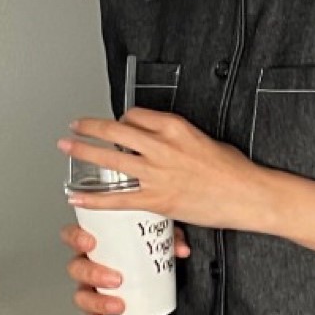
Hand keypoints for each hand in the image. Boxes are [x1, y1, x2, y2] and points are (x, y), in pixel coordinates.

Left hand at [60, 108, 269, 233]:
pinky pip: (117, 198)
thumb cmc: (233, 170)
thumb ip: (178, 140)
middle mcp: (161, 146)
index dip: (121, 120)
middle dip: (89, 127)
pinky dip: (93, 198)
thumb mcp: (204, 140)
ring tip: (67, 147)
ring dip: (83, 151)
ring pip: (110, 158)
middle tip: (75, 126)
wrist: (247, 194)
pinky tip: (78, 196)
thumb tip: (162, 146)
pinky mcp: (156, 199)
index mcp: (174, 126)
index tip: (117, 126)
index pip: (134, 115)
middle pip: (114, 130)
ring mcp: (156, 173)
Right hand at [62, 219, 191, 314]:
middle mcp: (90, 264)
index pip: (73, 235)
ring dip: (98, 302)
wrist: (159, 275)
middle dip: (93, 274)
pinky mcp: (102, 308)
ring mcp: (93, 287)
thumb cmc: (148, 247)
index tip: (91, 242)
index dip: (76, 238)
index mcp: (96, 242)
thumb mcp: (161, 235)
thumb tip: (180, 249)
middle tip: (115, 278)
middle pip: (76, 268)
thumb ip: (172, 236)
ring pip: (82, 296)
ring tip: (119, 305)